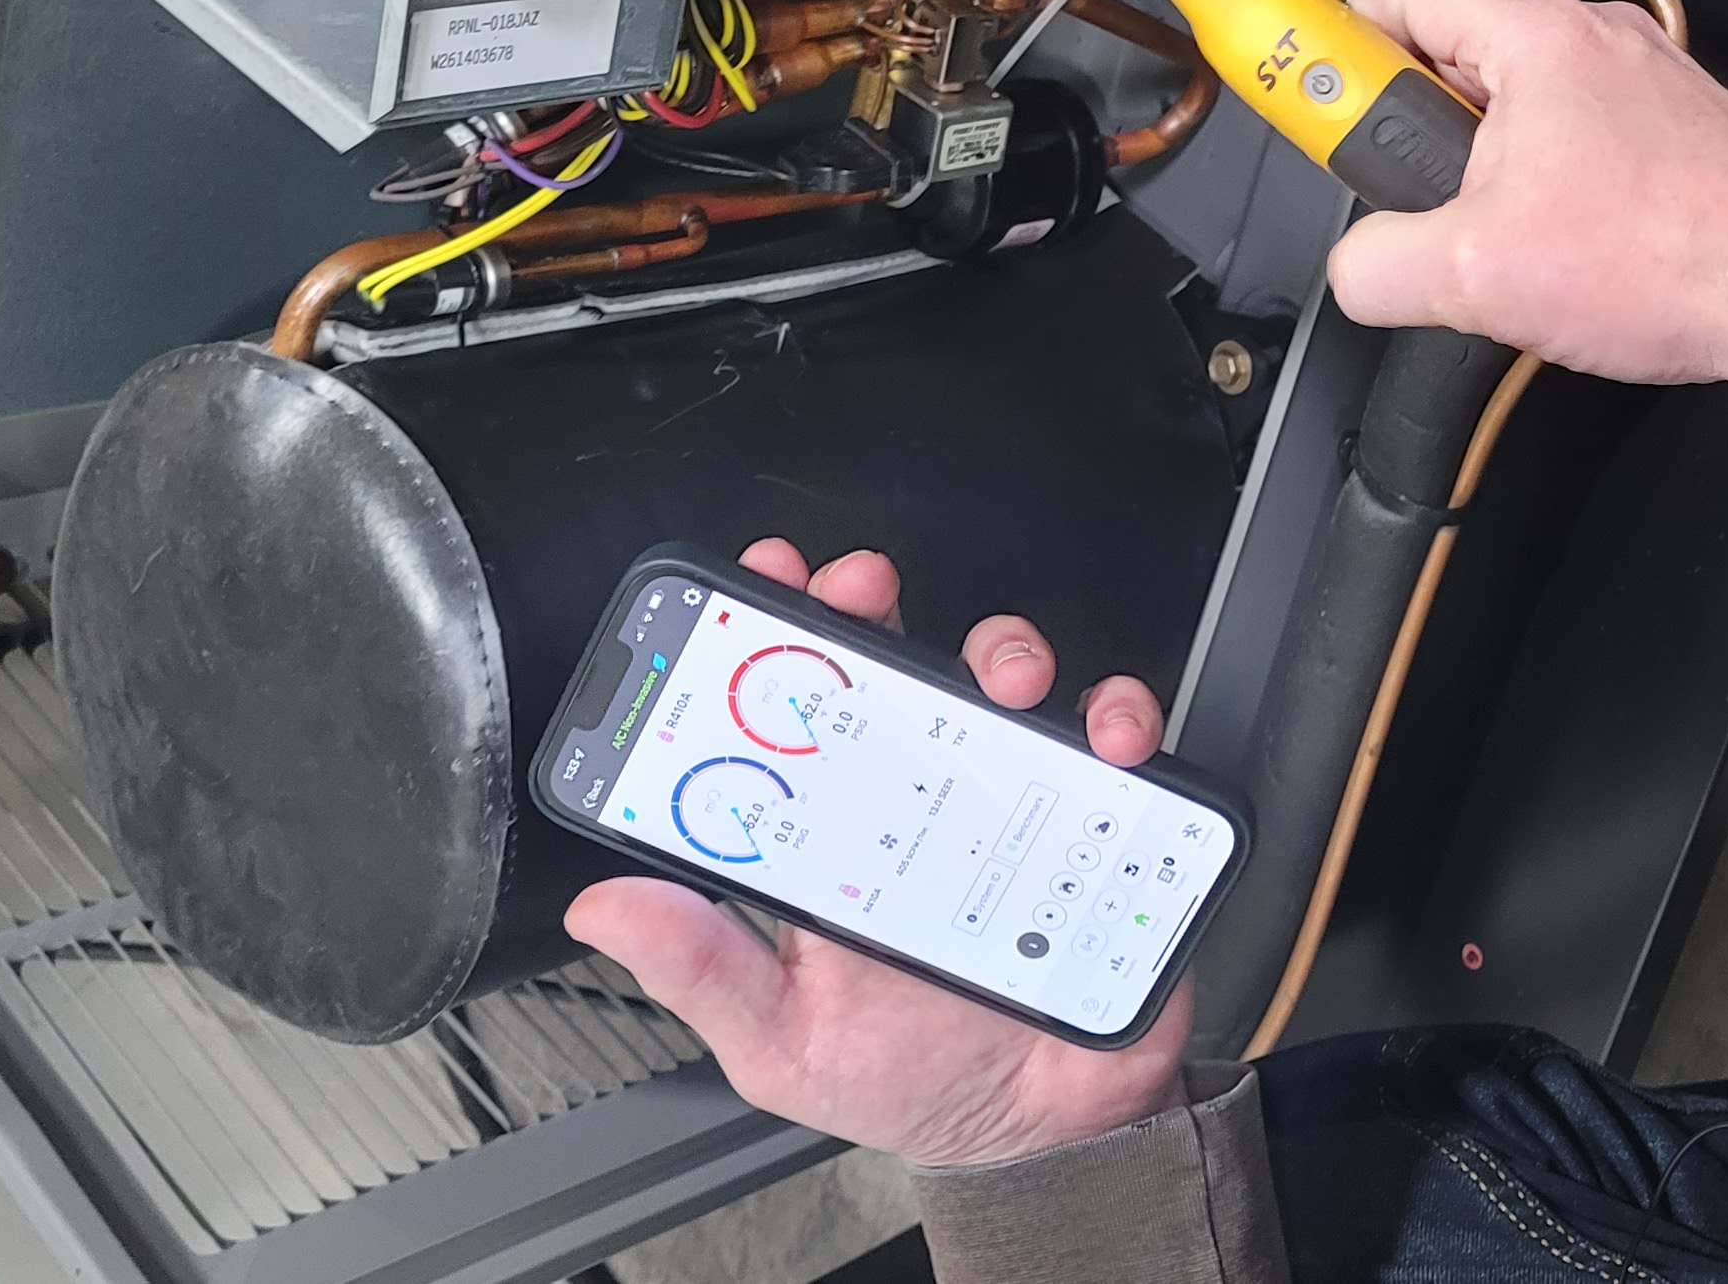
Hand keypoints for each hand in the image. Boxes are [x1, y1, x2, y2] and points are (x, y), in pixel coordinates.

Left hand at [564, 539, 1189, 1170]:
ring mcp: (1013, 797)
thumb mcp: (783, 1039)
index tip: (755, 593)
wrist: (1046, 1133)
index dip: (770, 640)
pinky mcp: (1102, 814)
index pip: (790, 716)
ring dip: (1004, 649)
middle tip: (862, 595)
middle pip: (891, 664)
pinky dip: (1120, 715)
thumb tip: (607, 907)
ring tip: (1006, 686)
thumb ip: (701, 972)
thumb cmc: (912, 1079)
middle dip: (871, 605)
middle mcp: (920, 799)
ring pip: (1006, 676)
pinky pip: (1116, 736)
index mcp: (834, 839)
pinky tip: (1107, 741)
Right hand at [1321, 0, 1727, 391]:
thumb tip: (1356, 266)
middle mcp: (1602, 42)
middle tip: (1401, 184)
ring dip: (1491, 161)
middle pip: (1467, 46)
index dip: (1351, 33)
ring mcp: (1652, 85)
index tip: (1322, 85)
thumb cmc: (1678, 263)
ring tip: (1488, 236)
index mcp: (1543, 41)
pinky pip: (1589, 137)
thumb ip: (1379, 264)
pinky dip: (1555, 182)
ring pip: (1531, 100)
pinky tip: (1563, 253)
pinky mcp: (1686, 135)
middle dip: (1419, 118)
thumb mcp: (1477, 276)